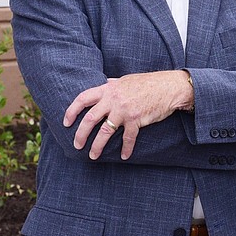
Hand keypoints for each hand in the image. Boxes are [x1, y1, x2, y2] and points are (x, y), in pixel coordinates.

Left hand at [63, 70, 193, 159]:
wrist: (170, 87)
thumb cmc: (149, 83)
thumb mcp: (126, 80)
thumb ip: (112, 84)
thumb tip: (103, 84)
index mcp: (109, 88)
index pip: (83, 98)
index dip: (71, 111)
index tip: (66, 122)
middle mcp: (114, 99)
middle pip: (90, 118)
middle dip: (80, 134)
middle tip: (77, 145)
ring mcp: (125, 110)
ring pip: (105, 131)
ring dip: (97, 145)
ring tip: (93, 155)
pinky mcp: (137, 119)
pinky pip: (128, 137)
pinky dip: (126, 148)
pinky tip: (125, 156)